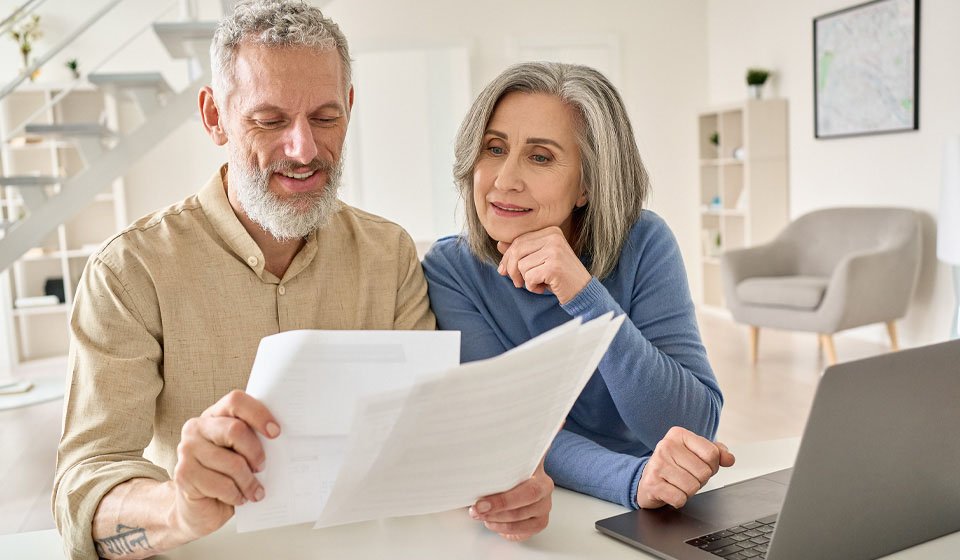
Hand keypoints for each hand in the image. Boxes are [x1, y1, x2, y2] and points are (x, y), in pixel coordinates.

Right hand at [171, 390, 279, 538]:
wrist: (199, 508)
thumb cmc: (227, 476)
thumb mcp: (242, 454)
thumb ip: (253, 440)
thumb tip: (283, 440)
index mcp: (214, 415)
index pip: (236, 401)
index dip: (258, 414)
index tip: (276, 432)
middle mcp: (196, 427)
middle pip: (235, 430)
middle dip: (255, 452)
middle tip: (261, 467)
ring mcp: (187, 449)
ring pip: (232, 462)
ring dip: (248, 482)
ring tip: (253, 491)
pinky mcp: (183, 473)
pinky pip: (222, 484)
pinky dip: (236, 495)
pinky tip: (237, 498)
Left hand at [468, 460, 553, 540]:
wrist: (522, 472)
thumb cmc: (510, 467)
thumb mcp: (505, 460)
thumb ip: (495, 463)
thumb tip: (472, 470)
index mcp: (538, 471)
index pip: (526, 490)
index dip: (502, 501)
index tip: (481, 504)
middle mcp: (545, 489)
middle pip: (521, 509)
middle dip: (495, 512)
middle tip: (476, 511)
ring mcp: (543, 508)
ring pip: (519, 522)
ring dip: (496, 522)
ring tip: (480, 515)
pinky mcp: (538, 522)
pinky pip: (520, 532)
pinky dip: (503, 529)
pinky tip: (492, 522)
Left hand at [496, 226, 591, 304]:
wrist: (582, 291)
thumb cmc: (559, 276)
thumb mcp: (540, 260)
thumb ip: (522, 251)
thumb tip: (499, 244)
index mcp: (551, 231)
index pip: (518, 240)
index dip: (507, 258)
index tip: (504, 271)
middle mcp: (554, 237)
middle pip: (516, 251)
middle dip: (512, 270)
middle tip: (518, 283)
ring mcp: (555, 251)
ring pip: (521, 265)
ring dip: (525, 280)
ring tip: (539, 283)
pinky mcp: (554, 266)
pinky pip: (529, 277)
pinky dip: (532, 287)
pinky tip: (544, 287)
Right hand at [637, 426, 734, 508]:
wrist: (647, 480)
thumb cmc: (674, 466)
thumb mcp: (695, 453)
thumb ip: (716, 452)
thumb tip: (729, 459)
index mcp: (678, 434)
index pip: (711, 453)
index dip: (712, 466)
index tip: (699, 466)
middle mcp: (666, 446)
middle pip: (704, 472)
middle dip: (700, 480)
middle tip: (686, 476)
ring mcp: (657, 464)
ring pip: (693, 487)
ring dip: (689, 491)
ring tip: (677, 484)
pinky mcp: (652, 483)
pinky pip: (680, 498)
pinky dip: (679, 500)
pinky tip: (670, 492)